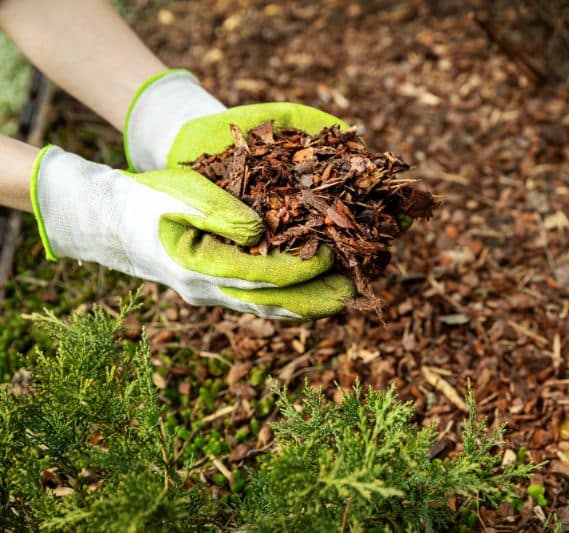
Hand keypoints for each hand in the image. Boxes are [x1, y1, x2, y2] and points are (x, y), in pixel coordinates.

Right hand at [30, 146, 352, 319]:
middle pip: (270, 302)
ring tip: (342, 298)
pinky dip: (286, 300)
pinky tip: (311, 294)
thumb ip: (219, 212)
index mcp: (198, 265)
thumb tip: (260, 232)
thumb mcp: (181, 194)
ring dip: (304, 304)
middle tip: (353, 294)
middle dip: (313, 298)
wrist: (113, 220)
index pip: (262, 274)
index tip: (332, 255)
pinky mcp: (214, 291)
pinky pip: (256, 302)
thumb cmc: (149, 198)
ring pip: (265, 307)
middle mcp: (206, 290)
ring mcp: (209, 295)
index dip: (300, 268)